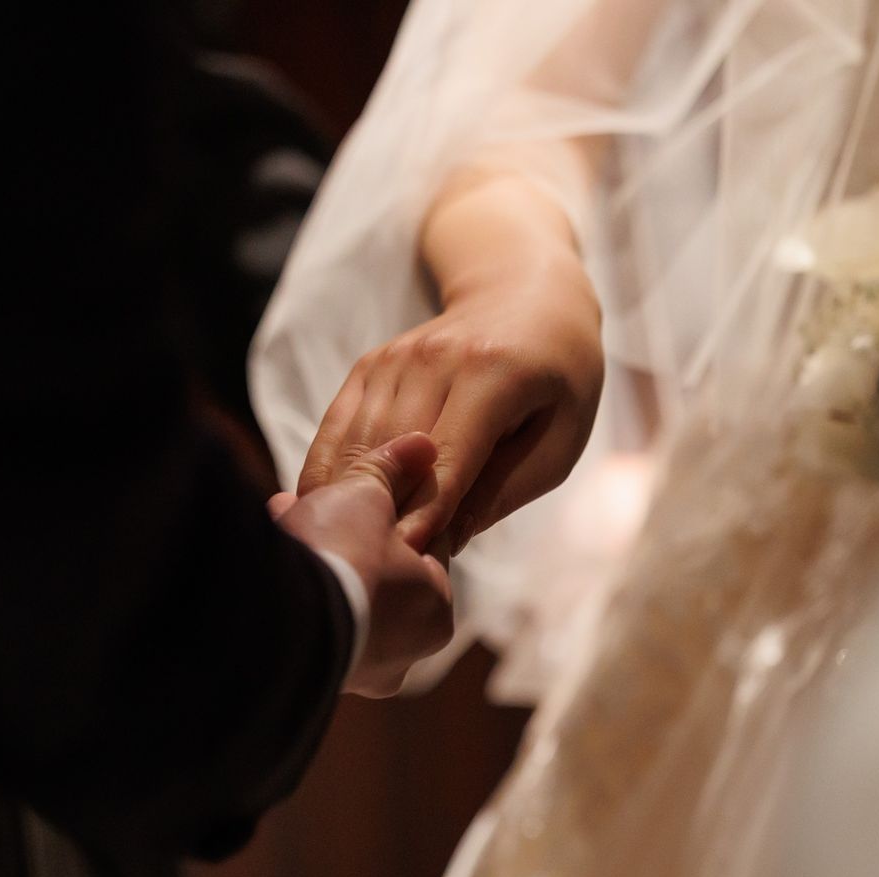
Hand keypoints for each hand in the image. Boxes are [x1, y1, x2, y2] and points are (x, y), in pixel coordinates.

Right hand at [272, 432, 453, 697]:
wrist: (279, 620)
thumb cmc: (342, 557)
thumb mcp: (367, 496)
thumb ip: (391, 468)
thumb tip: (422, 443)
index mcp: (435, 612)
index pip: (421, 552)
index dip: (390, 513)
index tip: (363, 491)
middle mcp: (402, 655)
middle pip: (376, 581)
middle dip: (346, 541)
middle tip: (315, 508)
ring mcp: (356, 675)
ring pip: (340, 605)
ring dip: (318, 566)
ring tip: (285, 522)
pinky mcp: (310, 681)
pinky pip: (308, 623)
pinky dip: (295, 592)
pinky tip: (271, 558)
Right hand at [298, 174, 603, 556]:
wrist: (525, 295)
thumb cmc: (558, 379)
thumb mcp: (558, 439)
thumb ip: (503, 488)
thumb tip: (444, 540)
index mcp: (496, 372)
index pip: (448, 459)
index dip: (424, 518)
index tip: (403, 567)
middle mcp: (436, 358)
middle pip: (391, 456)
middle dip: (380, 518)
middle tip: (368, 578)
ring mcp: (394, 358)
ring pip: (356, 445)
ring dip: (345, 502)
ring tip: (338, 556)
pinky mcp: (369, 365)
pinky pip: (337, 427)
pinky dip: (326, 472)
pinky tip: (319, 514)